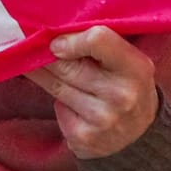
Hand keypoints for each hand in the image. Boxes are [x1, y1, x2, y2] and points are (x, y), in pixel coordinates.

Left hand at [25, 27, 160, 158]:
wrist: (140, 134)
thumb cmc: (129, 85)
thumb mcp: (129, 60)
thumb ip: (101, 45)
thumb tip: (55, 33)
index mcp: (136, 69)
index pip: (97, 40)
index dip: (73, 38)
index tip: (58, 41)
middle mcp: (120, 95)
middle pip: (68, 66)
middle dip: (46, 56)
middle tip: (31, 46)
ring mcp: (101, 119)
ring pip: (56, 86)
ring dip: (42, 74)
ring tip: (34, 65)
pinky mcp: (82, 137)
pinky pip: (58, 109)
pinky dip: (59, 103)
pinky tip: (69, 101)